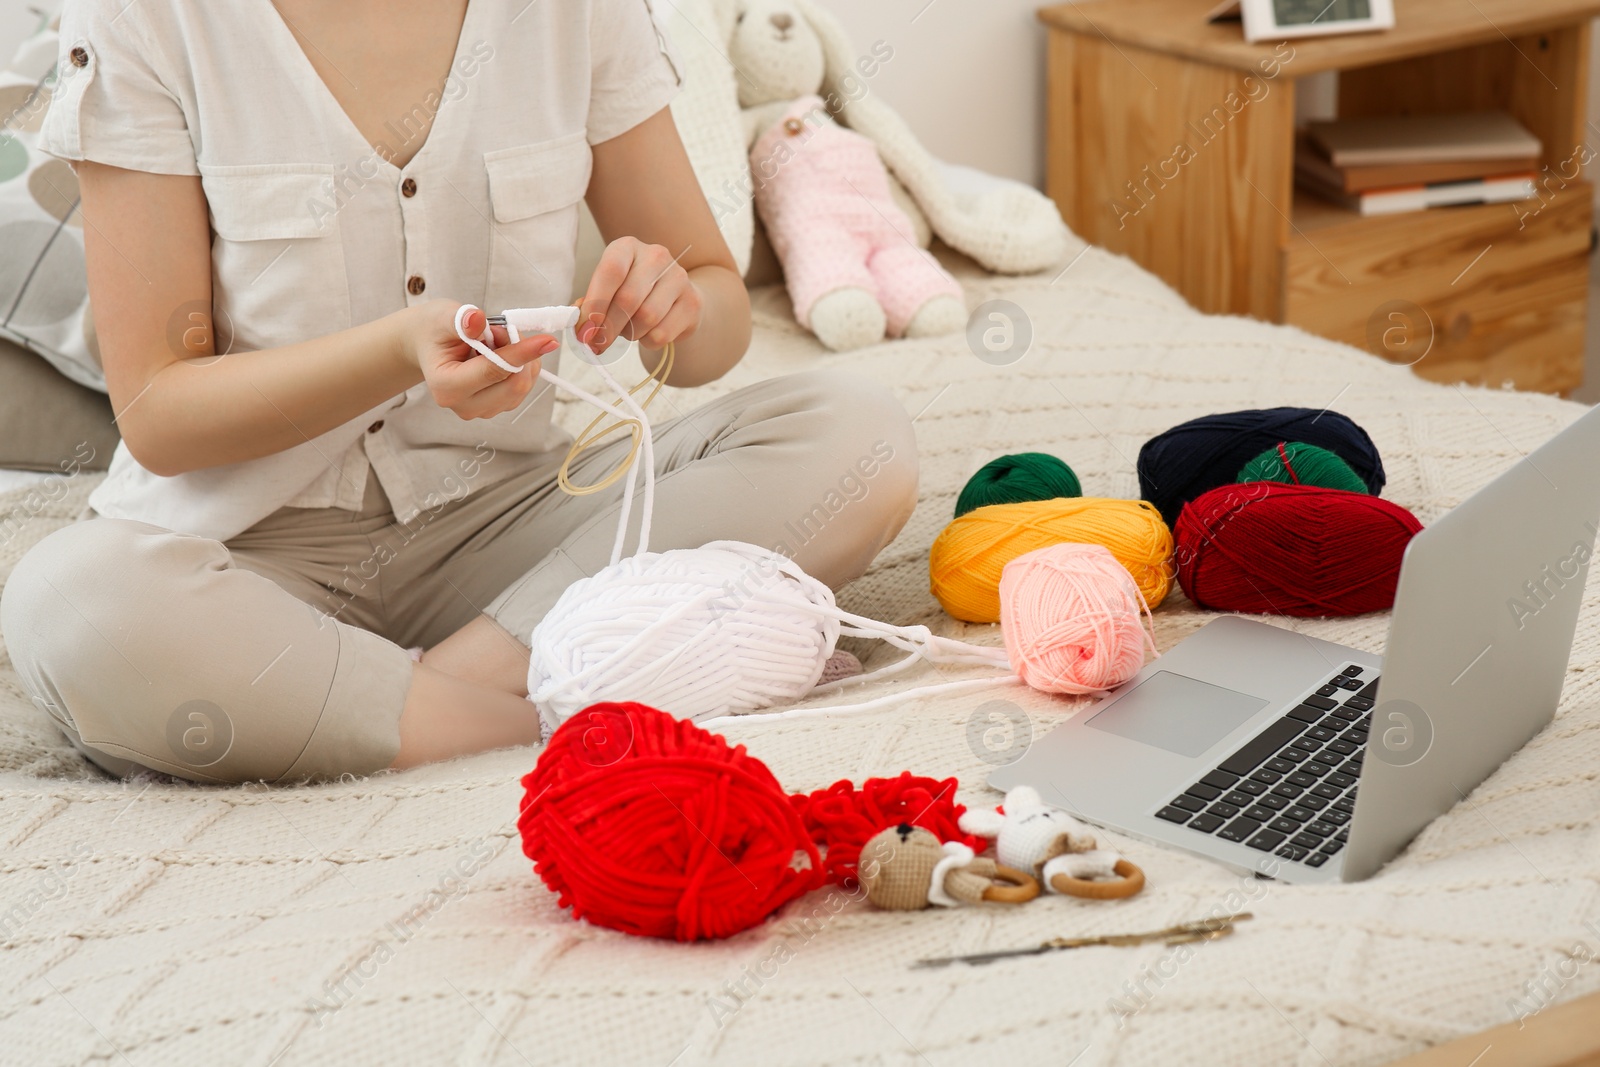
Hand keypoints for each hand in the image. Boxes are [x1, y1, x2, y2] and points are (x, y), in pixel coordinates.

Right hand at [401, 301, 557, 419]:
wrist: (428, 345)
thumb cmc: (435, 330)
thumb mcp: (443, 316)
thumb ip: (461, 320)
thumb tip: (477, 320)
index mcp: (446, 386)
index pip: (494, 371)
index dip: (522, 353)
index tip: (548, 340)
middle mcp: (464, 405)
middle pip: (514, 385)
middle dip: (521, 352)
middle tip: (503, 329)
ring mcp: (482, 410)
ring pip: (522, 386)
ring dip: (522, 358)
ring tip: (496, 338)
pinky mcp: (495, 407)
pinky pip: (522, 387)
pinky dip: (522, 365)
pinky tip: (503, 351)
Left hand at [577, 237, 703, 355]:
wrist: (675, 298)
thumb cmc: (633, 293)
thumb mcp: (608, 290)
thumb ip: (591, 304)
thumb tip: (581, 326)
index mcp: (628, 247)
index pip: (611, 271)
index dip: (596, 302)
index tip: (585, 328)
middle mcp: (656, 257)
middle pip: (628, 299)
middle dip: (608, 327)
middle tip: (597, 344)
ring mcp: (678, 278)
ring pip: (647, 318)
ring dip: (630, 334)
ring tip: (627, 332)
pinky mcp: (692, 302)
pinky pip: (662, 333)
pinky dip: (647, 342)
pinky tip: (646, 334)